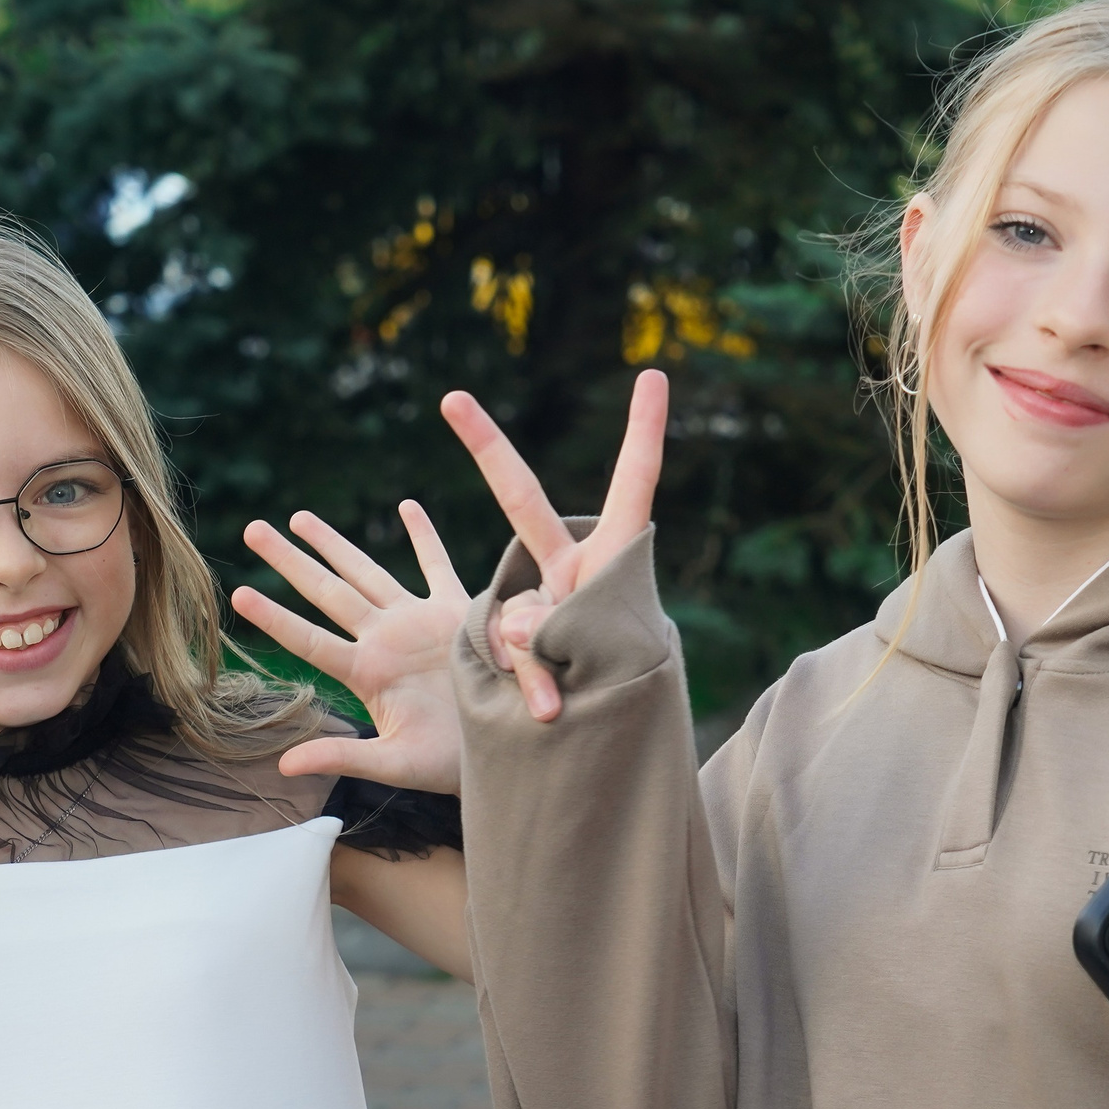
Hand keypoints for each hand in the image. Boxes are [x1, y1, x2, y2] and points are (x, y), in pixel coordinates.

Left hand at [231, 501, 471, 793]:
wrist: (507, 745)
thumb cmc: (451, 764)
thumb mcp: (394, 763)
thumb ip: (342, 757)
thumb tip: (283, 767)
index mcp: (368, 673)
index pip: (310, 640)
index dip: (275, 618)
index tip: (238, 595)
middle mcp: (386, 641)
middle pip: (328, 592)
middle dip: (290, 561)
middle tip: (253, 530)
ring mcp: (418, 623)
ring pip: (368, 572)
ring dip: (335, 544)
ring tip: (298, 517)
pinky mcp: (457, 613)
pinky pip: (437, 565)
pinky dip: (424, 536)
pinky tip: (406, 506)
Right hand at [440, 368, 667, 721]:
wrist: (599, 733)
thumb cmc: (617, 686)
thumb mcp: (596, 656)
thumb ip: (549, 638)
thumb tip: (512, 627)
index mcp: (608, 557)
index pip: (633, 484)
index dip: (645, 431)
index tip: (654, 375)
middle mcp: (567, 566)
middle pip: (522, 499)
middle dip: (486, 447)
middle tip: (454, 398)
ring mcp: (536, 596)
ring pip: (517, 614)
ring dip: (545, 662)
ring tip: (570, 695)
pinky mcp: (510, 636)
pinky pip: (507, 652)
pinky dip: (532, 685)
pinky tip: (547, 709)